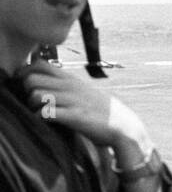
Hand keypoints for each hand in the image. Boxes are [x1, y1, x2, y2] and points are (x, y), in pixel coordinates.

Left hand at [19, 63, 150, 154]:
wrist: (124, 127)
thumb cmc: (102, 112)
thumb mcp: (85, 92)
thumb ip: (67, 85)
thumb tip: (46, 83)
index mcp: (72, 79)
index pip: (39, 64)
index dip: (27, 74)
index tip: (29, 86)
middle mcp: (71, 87)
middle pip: (32, 79)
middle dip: (26, 91)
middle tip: (34, 102)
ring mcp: (73, 101)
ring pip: (36, 95)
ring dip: (33, 106)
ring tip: (41, 112)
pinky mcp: (75, 116)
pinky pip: (46, 113)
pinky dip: (41, 118)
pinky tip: (48, 122)